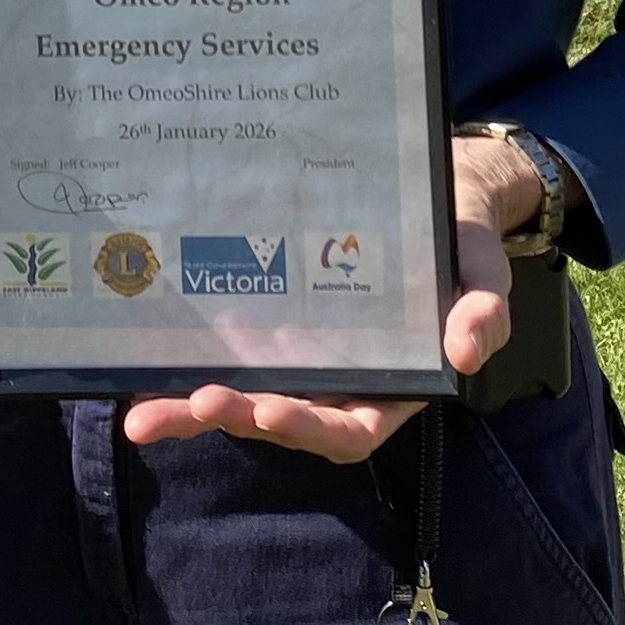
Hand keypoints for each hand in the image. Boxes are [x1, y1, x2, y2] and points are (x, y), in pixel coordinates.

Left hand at [123, 133, 545, 464]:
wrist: (437, 195)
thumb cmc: (459, 245)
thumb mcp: (484, 275)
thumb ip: (483, 313)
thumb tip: (464, 352)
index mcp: (391, 387)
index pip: (347, 429)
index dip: (308, 426)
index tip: (267, 410)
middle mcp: (338, 382)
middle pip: (280, 418)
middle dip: (232, 418)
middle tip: (186, 406)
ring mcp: (301, 355)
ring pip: (243, 394)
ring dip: (193, 407)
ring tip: (141, 412)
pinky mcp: (272, 322)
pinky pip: (229, 351)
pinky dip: (187, 365)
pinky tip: (141, 364)